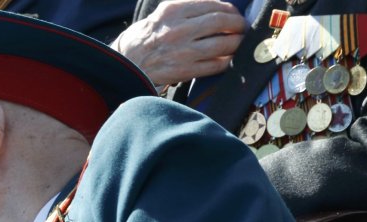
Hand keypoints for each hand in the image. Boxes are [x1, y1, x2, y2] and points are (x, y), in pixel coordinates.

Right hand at [112, 0, 245, 85]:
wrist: (125, 66)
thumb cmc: (143, 39)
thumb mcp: (161, 14)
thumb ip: (186, 8)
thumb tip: (216, 7)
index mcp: (173, 10)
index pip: (213, 5)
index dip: (230, 9)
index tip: (234, 14)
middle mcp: (179, 29)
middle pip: (222, 21)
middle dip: (238, 24)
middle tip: (241, 28)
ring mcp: (183, 51)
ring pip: (224, 43)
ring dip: (237, 43)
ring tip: (238, 43)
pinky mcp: (184, 70)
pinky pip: (216, 65)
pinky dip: (227, 61)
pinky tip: (228, 58)